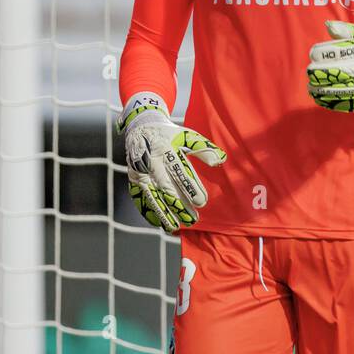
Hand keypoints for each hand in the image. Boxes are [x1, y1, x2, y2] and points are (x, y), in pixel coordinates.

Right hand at [117, 93, 226, 233]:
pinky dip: (148, 211)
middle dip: (178, 204)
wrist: (140, 127)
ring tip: (175, 226)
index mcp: (165, 148)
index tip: (202, 202)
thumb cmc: (169, 134)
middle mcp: (150, 160)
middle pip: (165, 186)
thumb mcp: (187, 136)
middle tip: (192, 219)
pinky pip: (139, 198)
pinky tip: (159, 223)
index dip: (190, 187)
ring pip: (151, 195)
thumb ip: (204, 148)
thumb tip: (220, 160)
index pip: (179, 171)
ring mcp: (139, 170)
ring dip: (163, 212)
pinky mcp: (133, 178)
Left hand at [306, 21, 353, 113]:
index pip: (341, 53)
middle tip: (309, 71)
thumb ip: (346, 30)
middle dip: (322, 73)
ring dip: (324, 90)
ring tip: (311, 87)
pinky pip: (347, 102)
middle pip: (342, 72)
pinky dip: (332, 102)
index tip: (314, 54)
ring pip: (344, 90)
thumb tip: (327, 25)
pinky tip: (319, 98)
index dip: (324, 54)